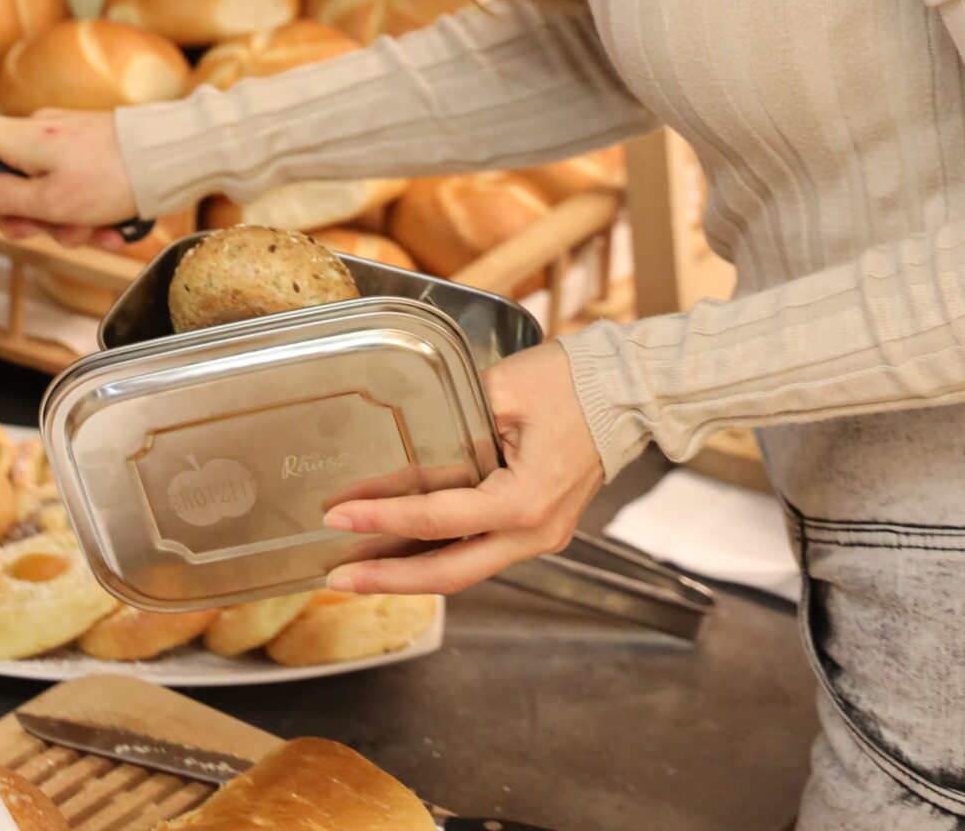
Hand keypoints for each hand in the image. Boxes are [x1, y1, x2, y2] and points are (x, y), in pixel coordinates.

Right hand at [0, 106, 139, 248]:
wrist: (174, 158)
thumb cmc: (117, 176)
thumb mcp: (53, 201)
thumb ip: (2, 198)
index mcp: (20, 139)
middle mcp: (36, 134)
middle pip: (1, 182)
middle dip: (24, 219)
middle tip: (52, 231)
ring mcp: (63, 143)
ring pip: (41, 197)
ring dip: (65, 225)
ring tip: (97, 229)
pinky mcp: (87, 154)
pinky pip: (72, 195)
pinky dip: (88, 218)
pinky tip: (114, 227)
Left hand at [322, 340, 604, 595]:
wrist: (627, 391)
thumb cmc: (572, 383)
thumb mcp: (504, 388)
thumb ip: (452, 419)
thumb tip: (403, 448)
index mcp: (525, 501)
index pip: (437, 520)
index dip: (381, 519)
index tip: (338, 515)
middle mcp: (534, 532)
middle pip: (449, 573)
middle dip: (388, 580)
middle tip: (337, 577)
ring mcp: (540, 536)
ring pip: (465, 570)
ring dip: (412, 572)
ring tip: (361, 567)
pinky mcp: (539, 527)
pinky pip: (482, 552)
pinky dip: (441, 552)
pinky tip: (406, 548)